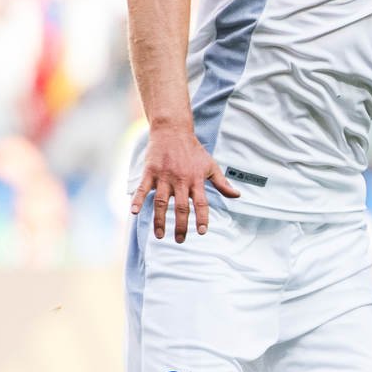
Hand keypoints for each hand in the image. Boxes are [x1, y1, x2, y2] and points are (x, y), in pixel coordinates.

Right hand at [129, 126, 238, 241]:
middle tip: (180, 240)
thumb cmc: (194, 151)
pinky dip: (137, 200)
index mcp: (196, 180)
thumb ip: (222, 183)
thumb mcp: (211, 166)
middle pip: (181, 207)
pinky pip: (142, 188)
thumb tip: (237, 195)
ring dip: (160, 220)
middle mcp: (180, 180)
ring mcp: (164, 176)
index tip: (202, 232)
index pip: (201, 203)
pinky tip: (134, 212)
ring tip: (160, 235)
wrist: (173, 131)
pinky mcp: (150, 172)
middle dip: (181, 225)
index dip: (202, 218)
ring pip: (161, 202)